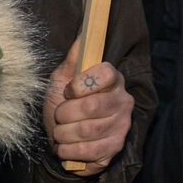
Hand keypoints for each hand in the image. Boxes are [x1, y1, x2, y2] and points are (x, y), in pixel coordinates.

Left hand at [44, 38, 134, 175]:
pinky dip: (69, 151)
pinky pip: (90, 151)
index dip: (81, 84)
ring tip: (60, 132)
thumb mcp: (63, 79)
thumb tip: (83, 31)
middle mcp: (123, 101)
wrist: (63, 138)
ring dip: (64, 134)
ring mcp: (122, 125)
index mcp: (113, 79)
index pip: (106, 74)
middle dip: (64, 114)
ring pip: (88, 131)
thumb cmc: (64, 104)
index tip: (68, 91)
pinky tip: (66, 147)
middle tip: (59, 116)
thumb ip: (74, 58)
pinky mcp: (115, 147)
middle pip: (92, 106)